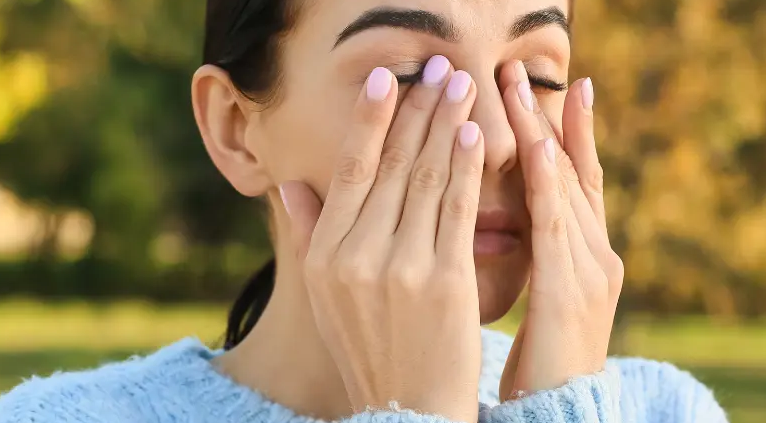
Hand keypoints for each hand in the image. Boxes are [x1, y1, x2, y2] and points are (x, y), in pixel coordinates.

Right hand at [279, 58, 483, 421]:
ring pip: (427, 179)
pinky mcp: (445, 281)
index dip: (371, 121)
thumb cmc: (370, 351)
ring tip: (463, 85)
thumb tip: (289, 184)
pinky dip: (468, 168)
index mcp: (326, 255)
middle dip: (418, 109)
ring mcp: (401, 268)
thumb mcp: (325, 297)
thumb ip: (308, 236)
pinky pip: (458, 210)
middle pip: (392, 166)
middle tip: (438, 67)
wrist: (407, 411)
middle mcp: (357, 256)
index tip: (387, 80)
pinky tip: (476, 135)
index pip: (351, 171)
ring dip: (447, 124)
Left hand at [496, 61, 624, 398]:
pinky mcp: (572, 294)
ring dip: (544, 134)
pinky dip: (549, 185)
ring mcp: (591, 272)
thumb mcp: (542, 300)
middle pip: (572, 173)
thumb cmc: (542, 366)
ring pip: (566, 189)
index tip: (558, 88)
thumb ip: (537, 257)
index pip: (575, 182)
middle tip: (522, 70)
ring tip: (526, 90)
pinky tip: (536, 150)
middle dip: (548, 119)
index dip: (566, 134)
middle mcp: (598, 256)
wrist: (561, 417)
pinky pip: (556, 228)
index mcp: (586, 257)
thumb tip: (509, 218)